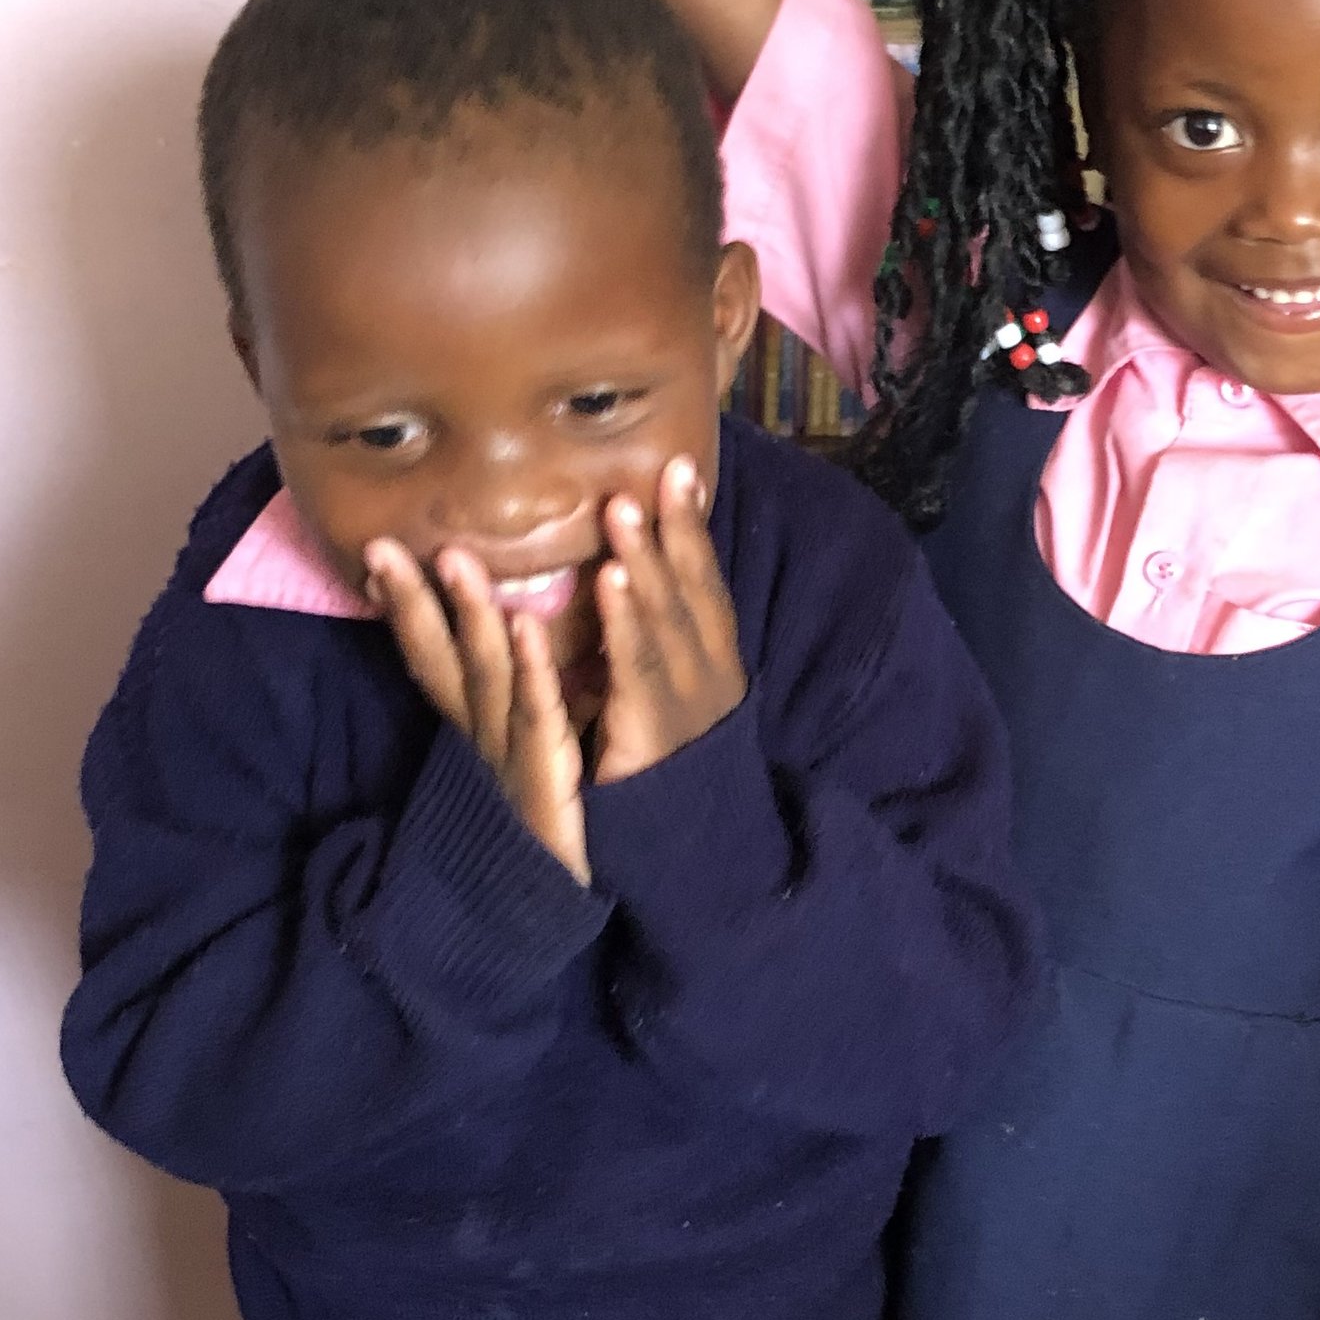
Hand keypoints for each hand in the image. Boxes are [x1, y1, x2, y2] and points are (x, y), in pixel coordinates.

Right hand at [366, 540, 589, 882]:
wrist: (543, 918)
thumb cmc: (538, 833)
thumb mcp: (514, 765)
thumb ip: (504, 714)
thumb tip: (502, 658)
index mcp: (476, 733)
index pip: (432, 661)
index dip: (405, 610)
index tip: (378, 554)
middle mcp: (482, 740)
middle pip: (443, 660)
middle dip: (413, 603)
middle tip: (384, 545)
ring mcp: (509, 759)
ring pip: (485, 677)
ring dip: (470, 616)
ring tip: (456, 560)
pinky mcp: (546, 780)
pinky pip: (537, 717)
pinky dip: (530, 670)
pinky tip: (525, 626)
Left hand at [592, 457, 748, 783]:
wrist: (683, 849)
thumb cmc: (665, 767)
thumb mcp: (668, 697)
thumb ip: (657, 648)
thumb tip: (630, 592)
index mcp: (712, 662)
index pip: (704, 583)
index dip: (691, 528)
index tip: (678, 470)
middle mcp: (708, 673)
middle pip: (691, 590)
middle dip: (674, 529)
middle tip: (657, 471)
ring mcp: (686, 701)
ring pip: (666, 619)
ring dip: (645, 560)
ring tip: (623, 510)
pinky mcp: (653, 729)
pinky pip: (637, 665)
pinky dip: (624, 618)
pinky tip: (606, 579)